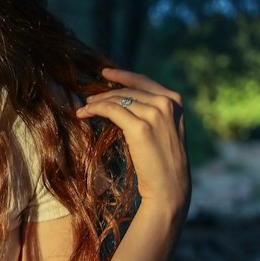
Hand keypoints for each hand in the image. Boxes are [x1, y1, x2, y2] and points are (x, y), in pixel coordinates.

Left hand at [75, 67, 190, 219]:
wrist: (170, 187)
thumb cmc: (164, 163)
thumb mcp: (165, 130)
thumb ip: (153, 113)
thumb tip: (125, 103)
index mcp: (175, 101)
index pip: (145, 81)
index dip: (123, 76)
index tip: (106, 74)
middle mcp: (167, 103)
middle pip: (129, 90)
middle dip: (106, 93)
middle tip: (89, 99)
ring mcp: (154, 114)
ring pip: (118, 99)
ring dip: (97, 102)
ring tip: (83, 109)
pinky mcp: (139, 127)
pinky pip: (111, 110)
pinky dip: (95, 110)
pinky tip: (85, 113)